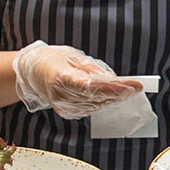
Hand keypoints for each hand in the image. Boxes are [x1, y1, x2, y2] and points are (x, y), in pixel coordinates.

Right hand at [12, 40, 142, 118]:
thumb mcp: (72, 56)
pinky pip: (90, 109)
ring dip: (114, 98)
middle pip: (96, 97)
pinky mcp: (67, 112)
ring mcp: (64, 107)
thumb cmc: (52, 59)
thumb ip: (91, 68)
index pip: (91, 86)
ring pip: (96, 105)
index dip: (113, 88)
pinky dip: (103, 102)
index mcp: (60, 77)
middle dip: (119, 93)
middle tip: (137, 87)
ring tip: (130, 90)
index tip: (131, 86)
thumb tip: (110, 78)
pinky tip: (114, 96)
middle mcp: (61, 96)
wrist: (32, 72)